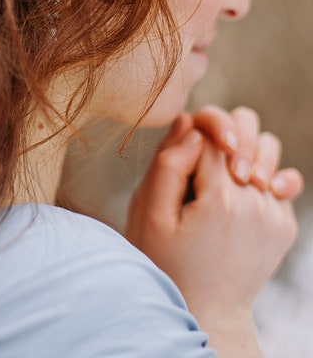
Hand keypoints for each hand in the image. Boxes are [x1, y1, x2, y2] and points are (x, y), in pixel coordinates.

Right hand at [126, 127, 300, 354]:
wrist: (205, 311)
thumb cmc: (166, 261)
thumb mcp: (150, 214)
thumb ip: (167, 163)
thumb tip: (189, 124)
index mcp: (220, 200)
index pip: (209, 131)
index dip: (189, 134)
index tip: (177, 157)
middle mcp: (257, 204)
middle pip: (245, 131)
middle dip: (221, 133)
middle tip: (201, 159)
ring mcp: (275, 216)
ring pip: (269, 148)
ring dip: (244, 151)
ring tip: (222, 176)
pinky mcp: (284, 225)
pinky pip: (279, 177)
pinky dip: (259, 175)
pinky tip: (239, 192)